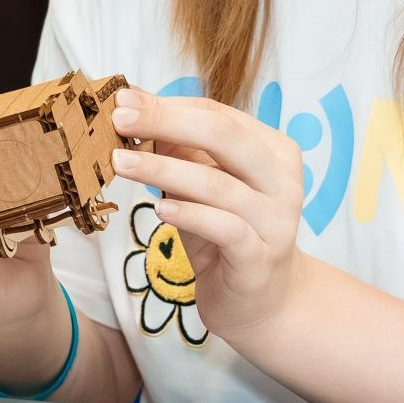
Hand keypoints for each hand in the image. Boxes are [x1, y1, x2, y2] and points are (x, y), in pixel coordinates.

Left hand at [110, 87, 306, 340]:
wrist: (262, 303)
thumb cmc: (226, 237)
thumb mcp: (201, 188)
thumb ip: (178, 151)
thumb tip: (134, 107)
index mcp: (273, 151)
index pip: (218, 115)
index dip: (169, 105)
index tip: (123, 99)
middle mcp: (282, 180)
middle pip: (224, 137)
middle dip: (167, 122)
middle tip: (121, 118)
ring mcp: (276, 220)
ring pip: (219, 183)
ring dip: (164, 169)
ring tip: (121, 162)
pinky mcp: (260, 257)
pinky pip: (225, 228)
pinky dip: (190, 215)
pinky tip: (159, 208)